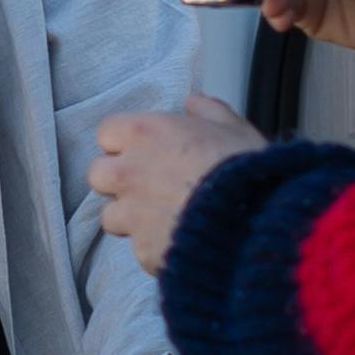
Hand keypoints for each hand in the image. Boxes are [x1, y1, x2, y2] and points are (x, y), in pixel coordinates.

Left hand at [91, 92, 257, 268]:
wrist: (255, 225)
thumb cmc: (246, 171)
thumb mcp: (234, 128)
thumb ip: (207, 111)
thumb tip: (193, 103)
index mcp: (146, 134)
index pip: (106, 132)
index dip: (125, 142)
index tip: (144, 149)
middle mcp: (130, 172)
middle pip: (98, 174)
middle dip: (118, 180)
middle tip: (147, 184)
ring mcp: (133, 215)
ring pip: (110, 216)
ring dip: (130, 217)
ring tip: (163, 218)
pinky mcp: (143, 250)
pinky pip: (138, 249)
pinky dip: (154, 246)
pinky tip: (179, 241)